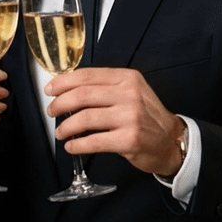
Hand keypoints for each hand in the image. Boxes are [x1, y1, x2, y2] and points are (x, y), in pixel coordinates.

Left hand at [46, 67, 183, 176]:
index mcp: (127, 78)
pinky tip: (71, 146)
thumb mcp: (131, 91)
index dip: (63, 82)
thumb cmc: (146, 116)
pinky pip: (93, 141)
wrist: (170, 140)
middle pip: (82, 95)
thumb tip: (67, 88)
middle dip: (60, 104)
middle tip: (52, 111)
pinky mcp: (128, 140)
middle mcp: (129, 95)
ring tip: (60, 131)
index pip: (87, 75)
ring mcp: (130, 118)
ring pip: (85, 118)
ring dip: (66, 127)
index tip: (50, 89)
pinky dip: (77, 144)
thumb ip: (104, 87)